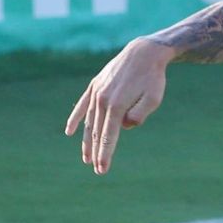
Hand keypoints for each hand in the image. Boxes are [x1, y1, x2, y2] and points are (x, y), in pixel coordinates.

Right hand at [65, 38, 173, 174]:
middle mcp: (102, 100)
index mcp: (116, 105)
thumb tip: (124, 127)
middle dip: (97, 153)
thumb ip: (139, 115)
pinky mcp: (95, 86)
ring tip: (86, 158)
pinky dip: (75, 119)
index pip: (108, 136)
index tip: (102, 169)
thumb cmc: (153, 79)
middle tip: (97, 170)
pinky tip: (68, 132)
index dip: (105, 154)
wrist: (143, 53)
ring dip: (86, 141)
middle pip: (96, 132)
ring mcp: (96, 92)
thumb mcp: (154, 99)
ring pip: (88, 122)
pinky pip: (82, 106)